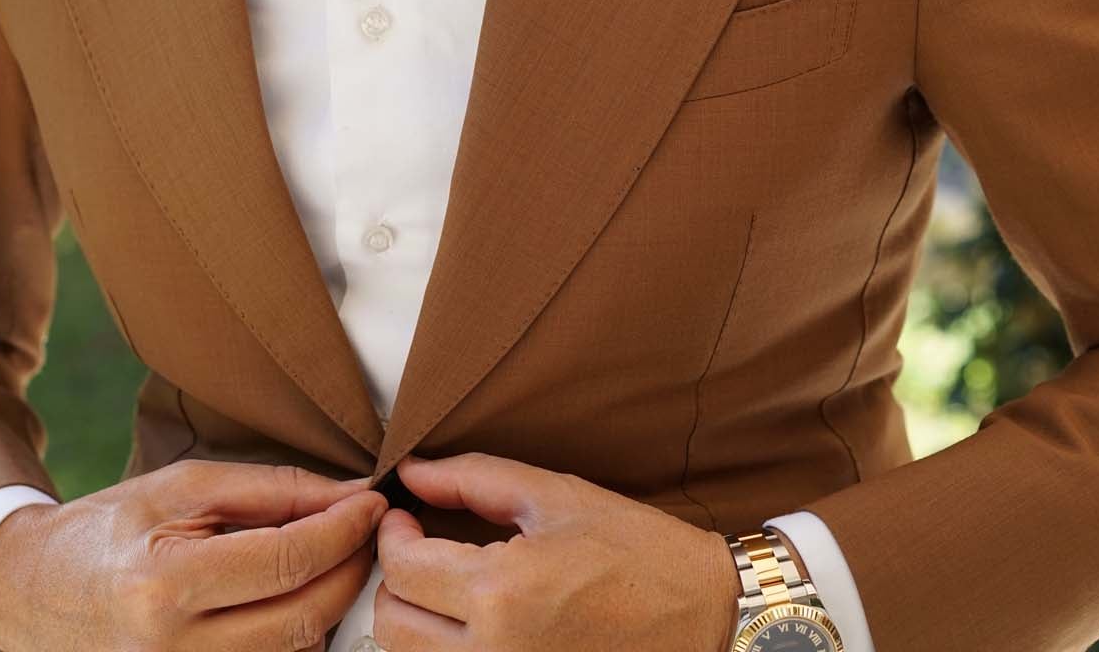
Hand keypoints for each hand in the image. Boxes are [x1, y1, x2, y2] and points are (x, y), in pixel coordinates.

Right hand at [0, 460, 387, 651]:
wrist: (34, 593)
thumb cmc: (111, 530)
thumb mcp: (184, 488)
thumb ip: (272, 491)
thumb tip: (350, 495)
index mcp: (166, 585)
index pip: (288, 561)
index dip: (345, 529)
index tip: (374, 502)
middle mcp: (173, 649)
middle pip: (304, 615)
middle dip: (351, 568)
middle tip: (369, 530)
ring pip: (296, 651)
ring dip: (331, 605)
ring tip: (336, 560)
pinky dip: (298, 635)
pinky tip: (299, 598)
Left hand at [372, 453, 739, 650]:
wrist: (706, 614)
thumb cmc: (639, 553)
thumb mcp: (556, 496)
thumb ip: (472, 479)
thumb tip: (411, 472)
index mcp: (501, 591)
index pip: (401, 568)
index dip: (392, 535)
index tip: (405, 518)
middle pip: (392, 624)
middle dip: (396, 580)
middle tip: (421, 551)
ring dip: (415, 622)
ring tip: (444, 589)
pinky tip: (470, 626)